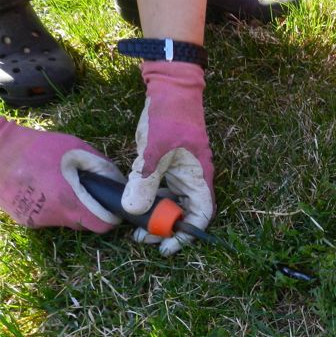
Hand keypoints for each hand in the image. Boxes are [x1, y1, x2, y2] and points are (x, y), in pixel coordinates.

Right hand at [0, 118, 123, 231]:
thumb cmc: (39, 148)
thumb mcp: (77, 149)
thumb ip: (102, 167)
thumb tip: (118, 184)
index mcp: (69, 201)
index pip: (102, 225)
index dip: (111, 217)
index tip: (111, 207)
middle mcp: (54, 216)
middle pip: (84, 223)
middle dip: (90, 210)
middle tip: (84, 189)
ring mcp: (37, 221)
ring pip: (66, 220)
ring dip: (69, 207)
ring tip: (60, 185)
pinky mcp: (24, 220)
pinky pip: (48, 216)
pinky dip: (51, 206)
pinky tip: (44, 188)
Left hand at [121, 61, 214, 255]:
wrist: (169, 89)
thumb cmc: (170, 116)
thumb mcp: (156, 150)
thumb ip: (145, 180)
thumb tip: (132, 210)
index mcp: (198, 177)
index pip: (201, 215)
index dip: (186, 234)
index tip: (165, 246)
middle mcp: (191, 179)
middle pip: (184, 214)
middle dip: (166, 229)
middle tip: (143, 237)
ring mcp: (179, 174)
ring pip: (171, 204)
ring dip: (155, 217)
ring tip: (135, 226)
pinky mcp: (166, 167)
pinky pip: (160, 190)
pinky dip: (149, 200)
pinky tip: (133, 205)